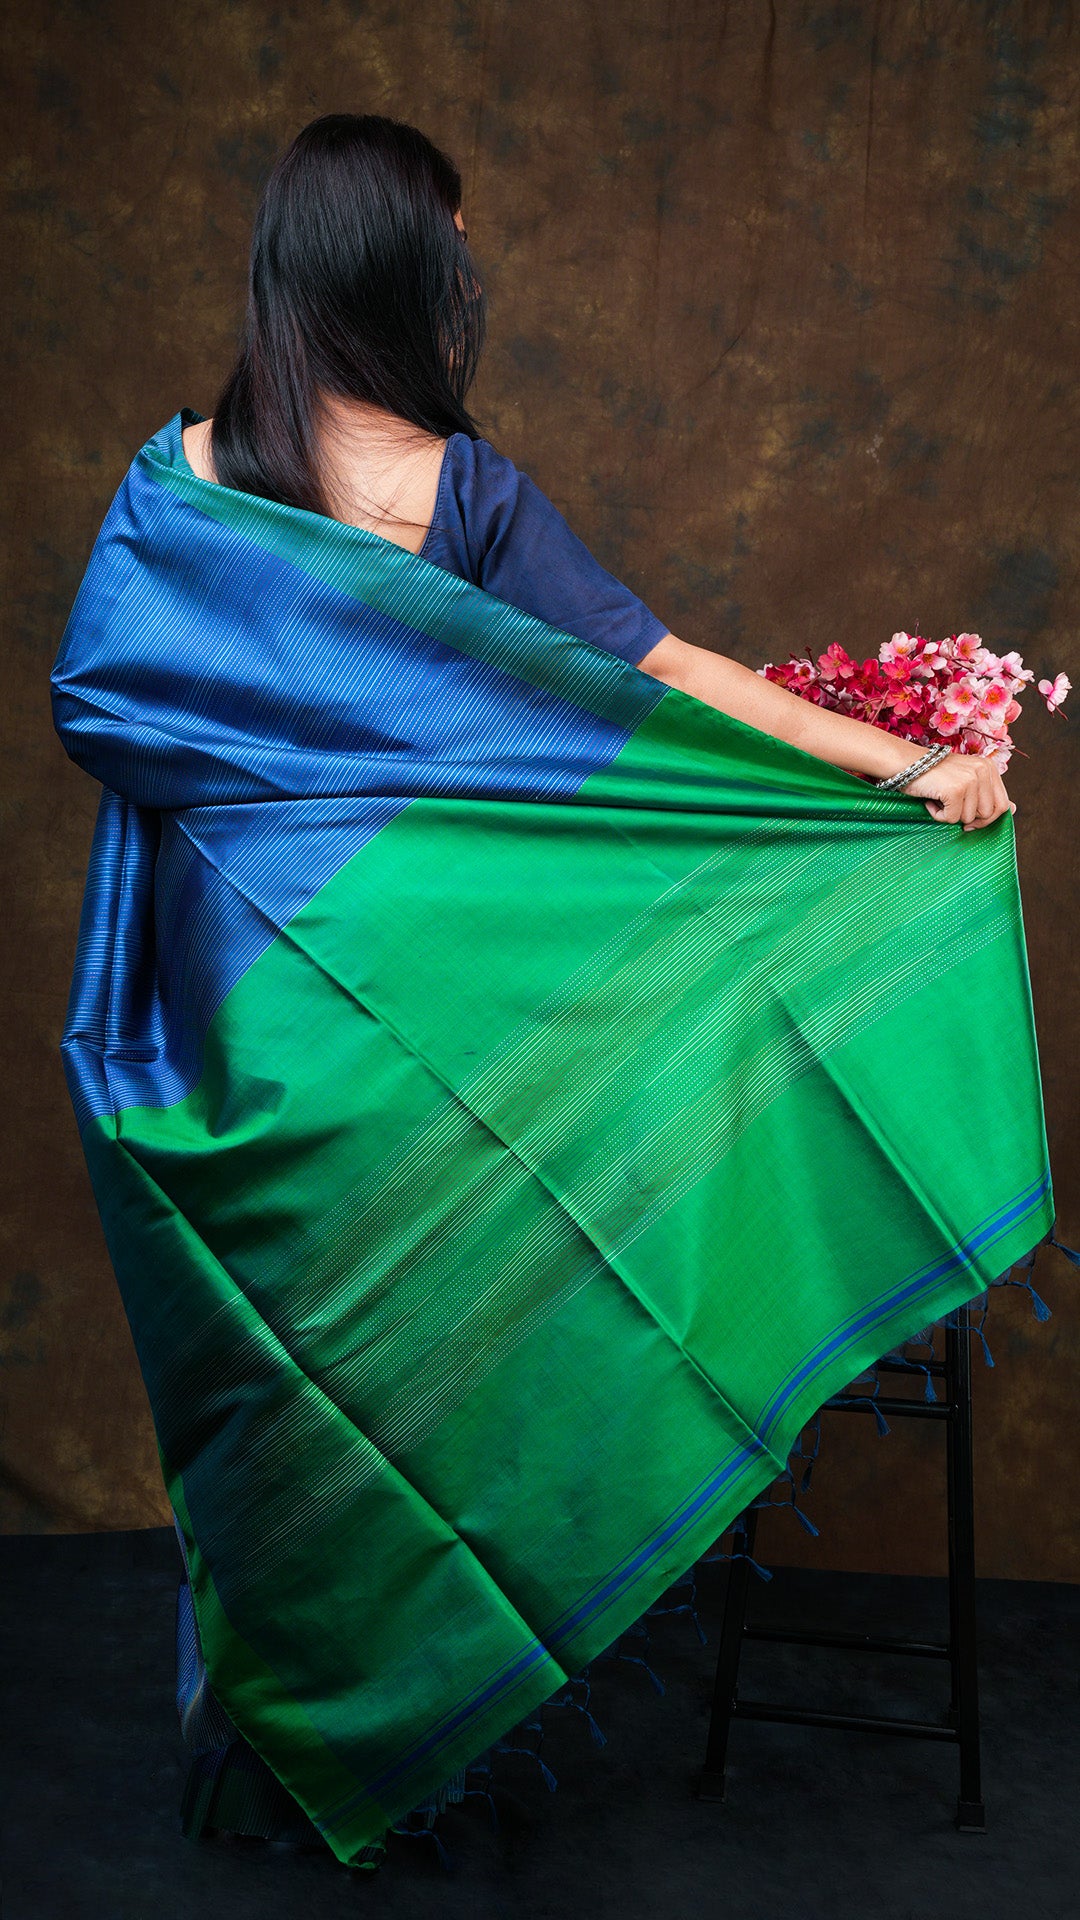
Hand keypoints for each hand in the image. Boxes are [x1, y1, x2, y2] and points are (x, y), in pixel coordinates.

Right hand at [901, 752, 1015, 829]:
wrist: (907, 763)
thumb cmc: (935, 775)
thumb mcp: (967, 780)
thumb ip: (989, 794)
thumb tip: (1014, 809)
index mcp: (990, 767)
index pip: (1002, 805)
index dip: (986, 818)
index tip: (971, 820)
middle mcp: (983, 771)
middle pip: (987, 814)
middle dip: (968, 818)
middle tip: (951, 807)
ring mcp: (970, 779)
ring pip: (968, 818)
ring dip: (950, 814)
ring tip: (939, 798)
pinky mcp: (956, 789)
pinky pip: (952, 818)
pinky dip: (938, 815)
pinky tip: (932, 800)